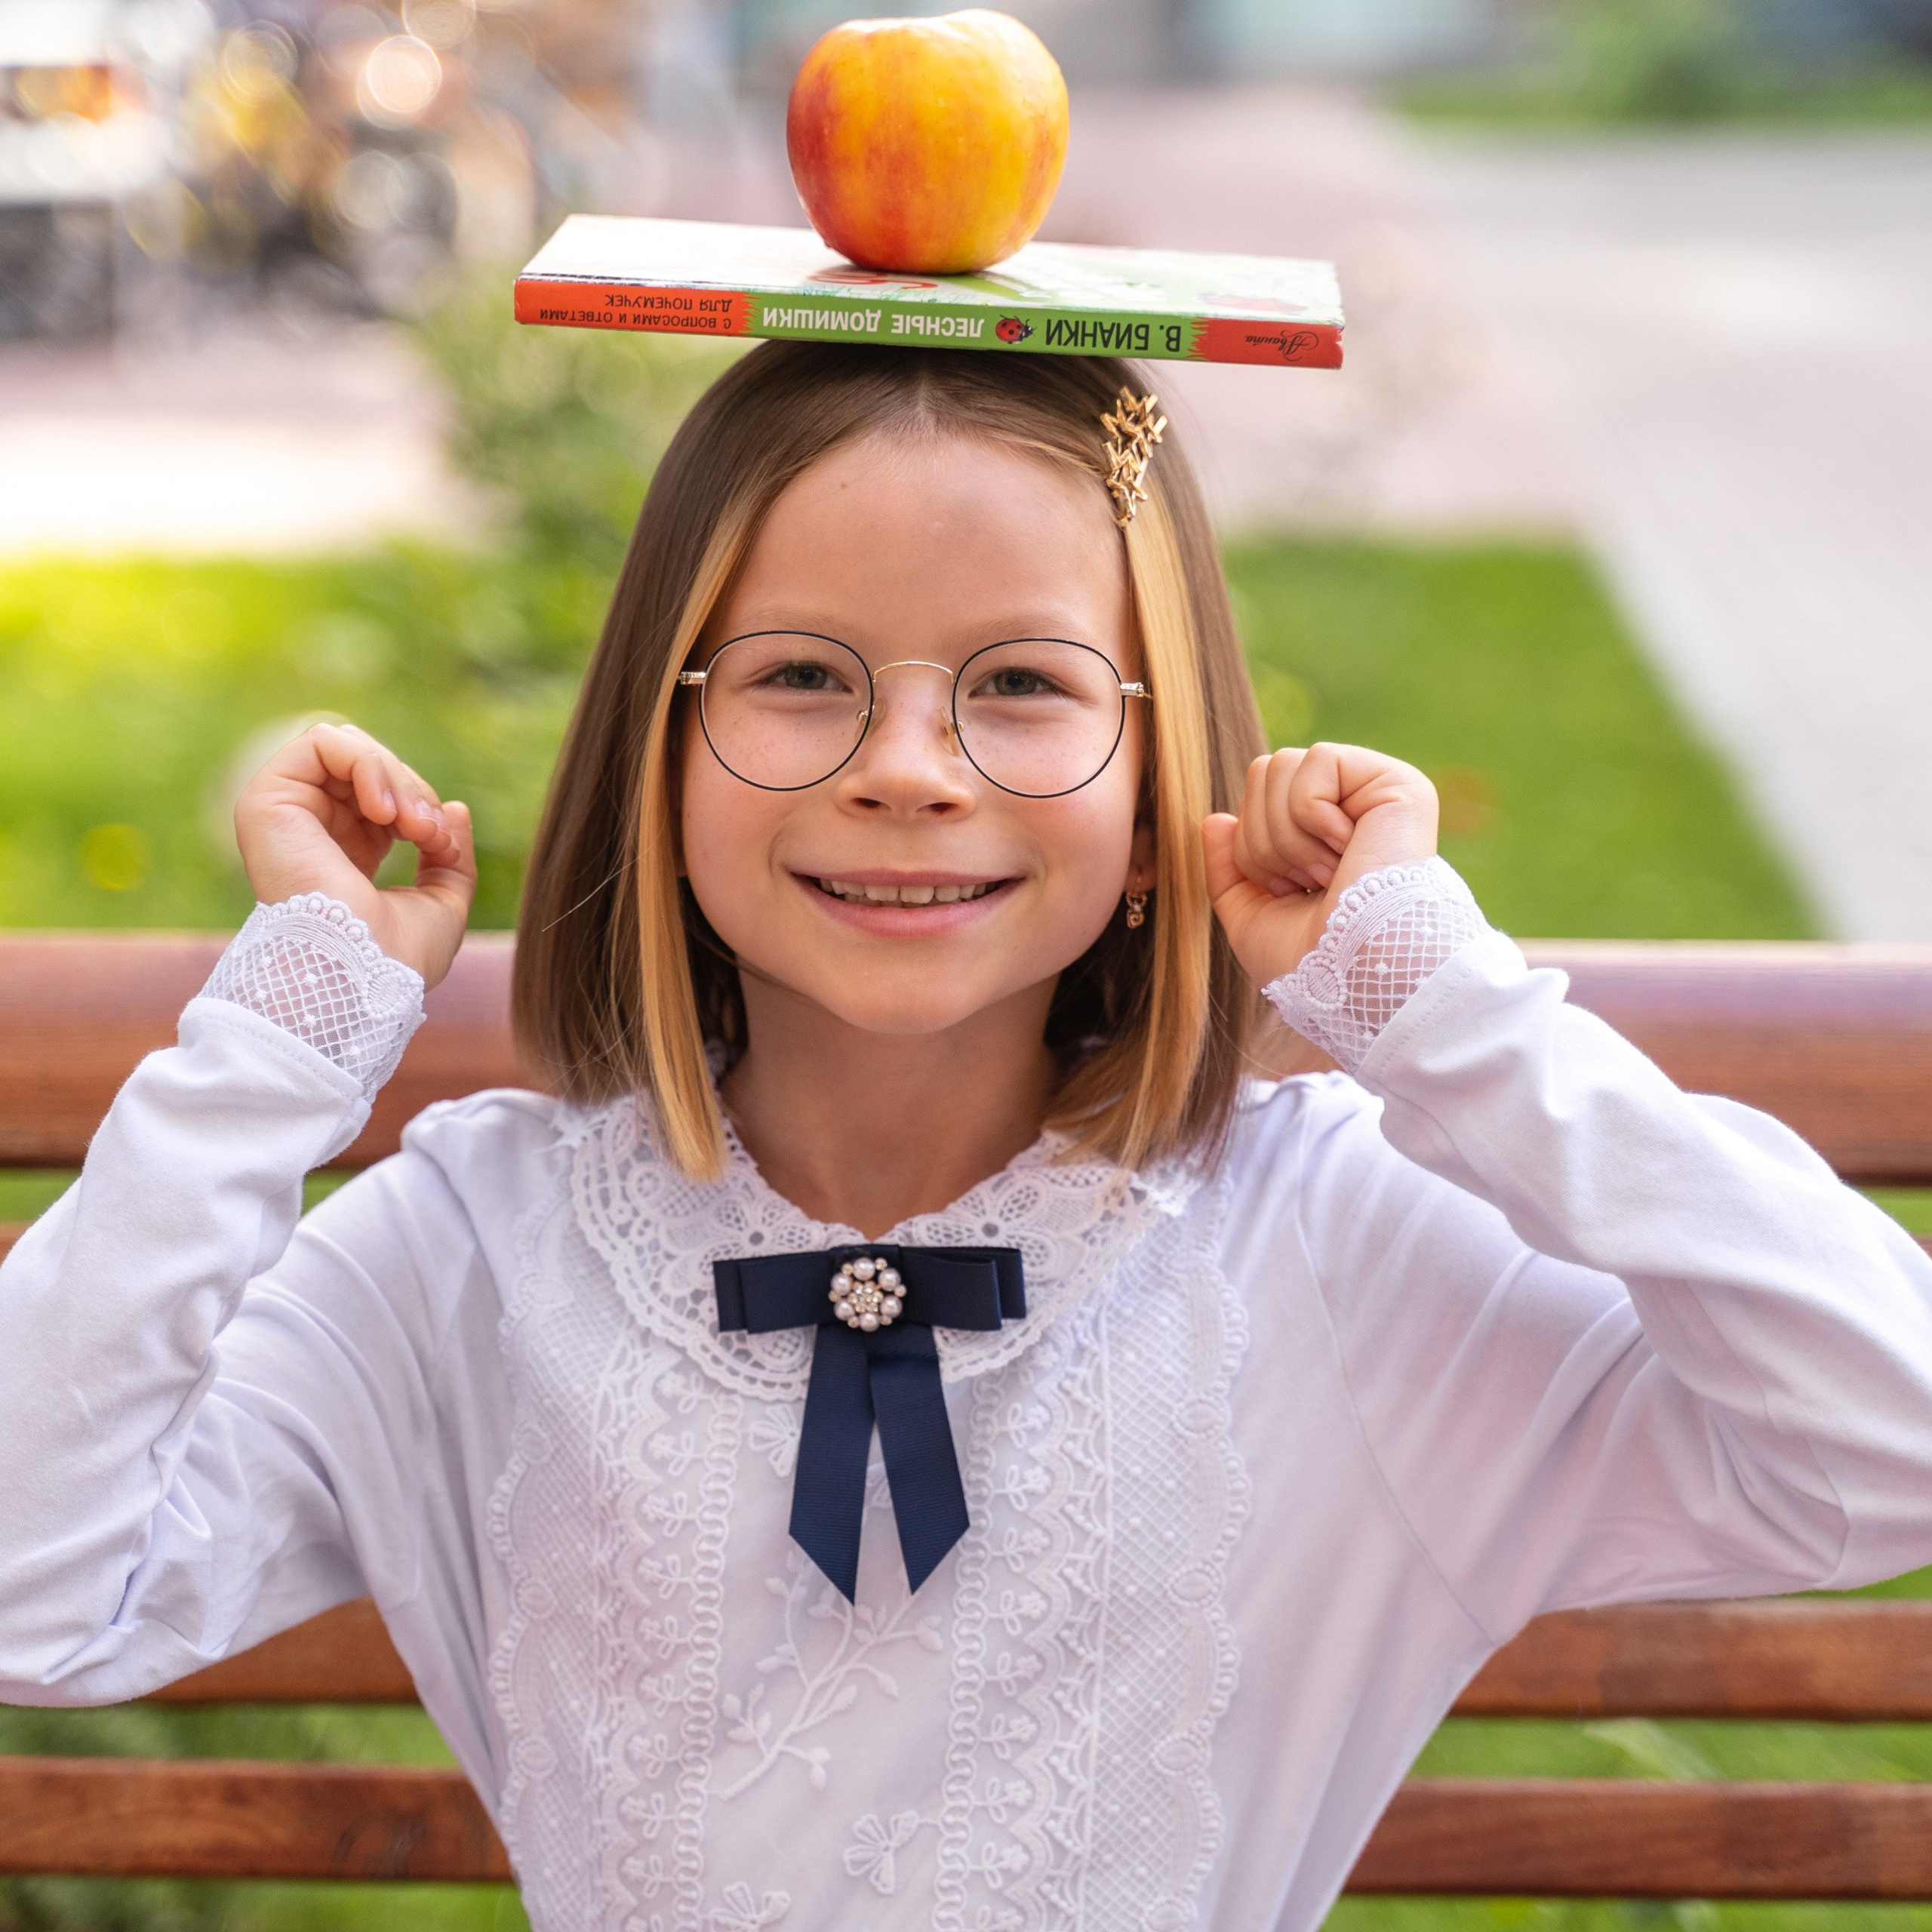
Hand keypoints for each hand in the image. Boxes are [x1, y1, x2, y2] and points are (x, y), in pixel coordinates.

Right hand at [234, 722, 475, 988]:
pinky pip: (321, 741)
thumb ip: (450, 855)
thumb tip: (455, 809)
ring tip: (411, 824)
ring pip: (349, 748)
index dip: (420, 802)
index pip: (383, 792)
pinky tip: (384, 810)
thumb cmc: (399, 957)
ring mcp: (285, 813)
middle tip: (430, 832)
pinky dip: (367, 764)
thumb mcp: (443, 900)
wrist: (362, 975)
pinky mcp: (267, 800)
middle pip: (367, 765)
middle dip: (413, 788)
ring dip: (395, 777)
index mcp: (344, 852)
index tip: (441, 842)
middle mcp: (310, 829)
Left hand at [1202, 742, 1437, 989]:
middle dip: (1266, 840)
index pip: (1255, 796)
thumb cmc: (1309, 964)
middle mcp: (1353, 807)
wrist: (1352, 977)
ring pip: (1282, 764)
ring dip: (1289, 836)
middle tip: (1310, 883)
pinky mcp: (1399, 783)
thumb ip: (1228, 871)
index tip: (1291, 893)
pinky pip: (1317, 761)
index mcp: (1323, 836)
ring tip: (1329, 872)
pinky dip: (1314, 817)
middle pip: (1264, 771)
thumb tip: (1216, 818)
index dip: (1251, 849)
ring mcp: (1377, 792)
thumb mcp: (1251, 918)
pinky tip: (1349, 852)